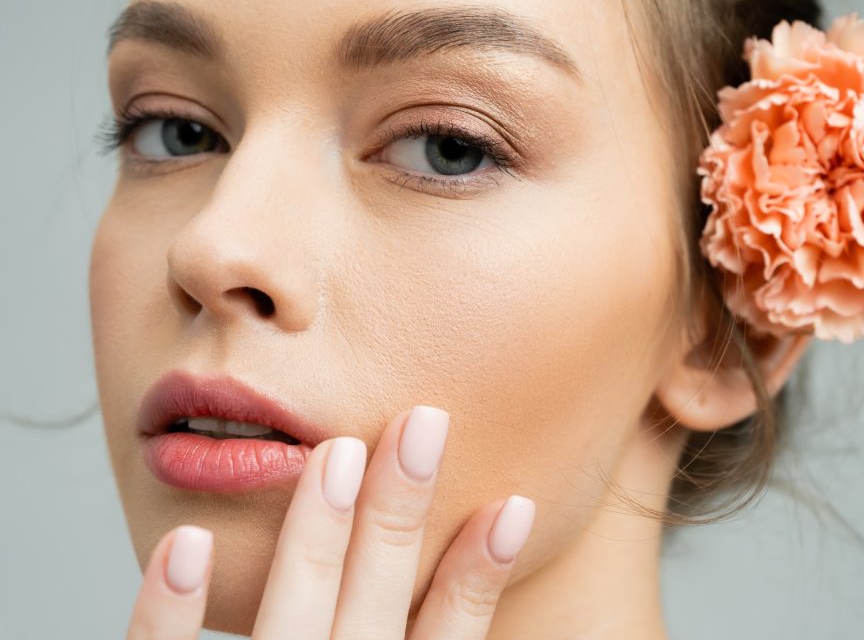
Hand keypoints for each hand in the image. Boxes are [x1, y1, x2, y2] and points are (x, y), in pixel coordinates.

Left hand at [125, 405, 535, 638]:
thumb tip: (467, 602)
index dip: (477, 576)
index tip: (513, 505)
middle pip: (373, 607)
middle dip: (399, 515)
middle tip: (422, 424)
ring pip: (288, 624)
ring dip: (313, 538)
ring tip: (336, 454)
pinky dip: (168, 614)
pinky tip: (178, 544)